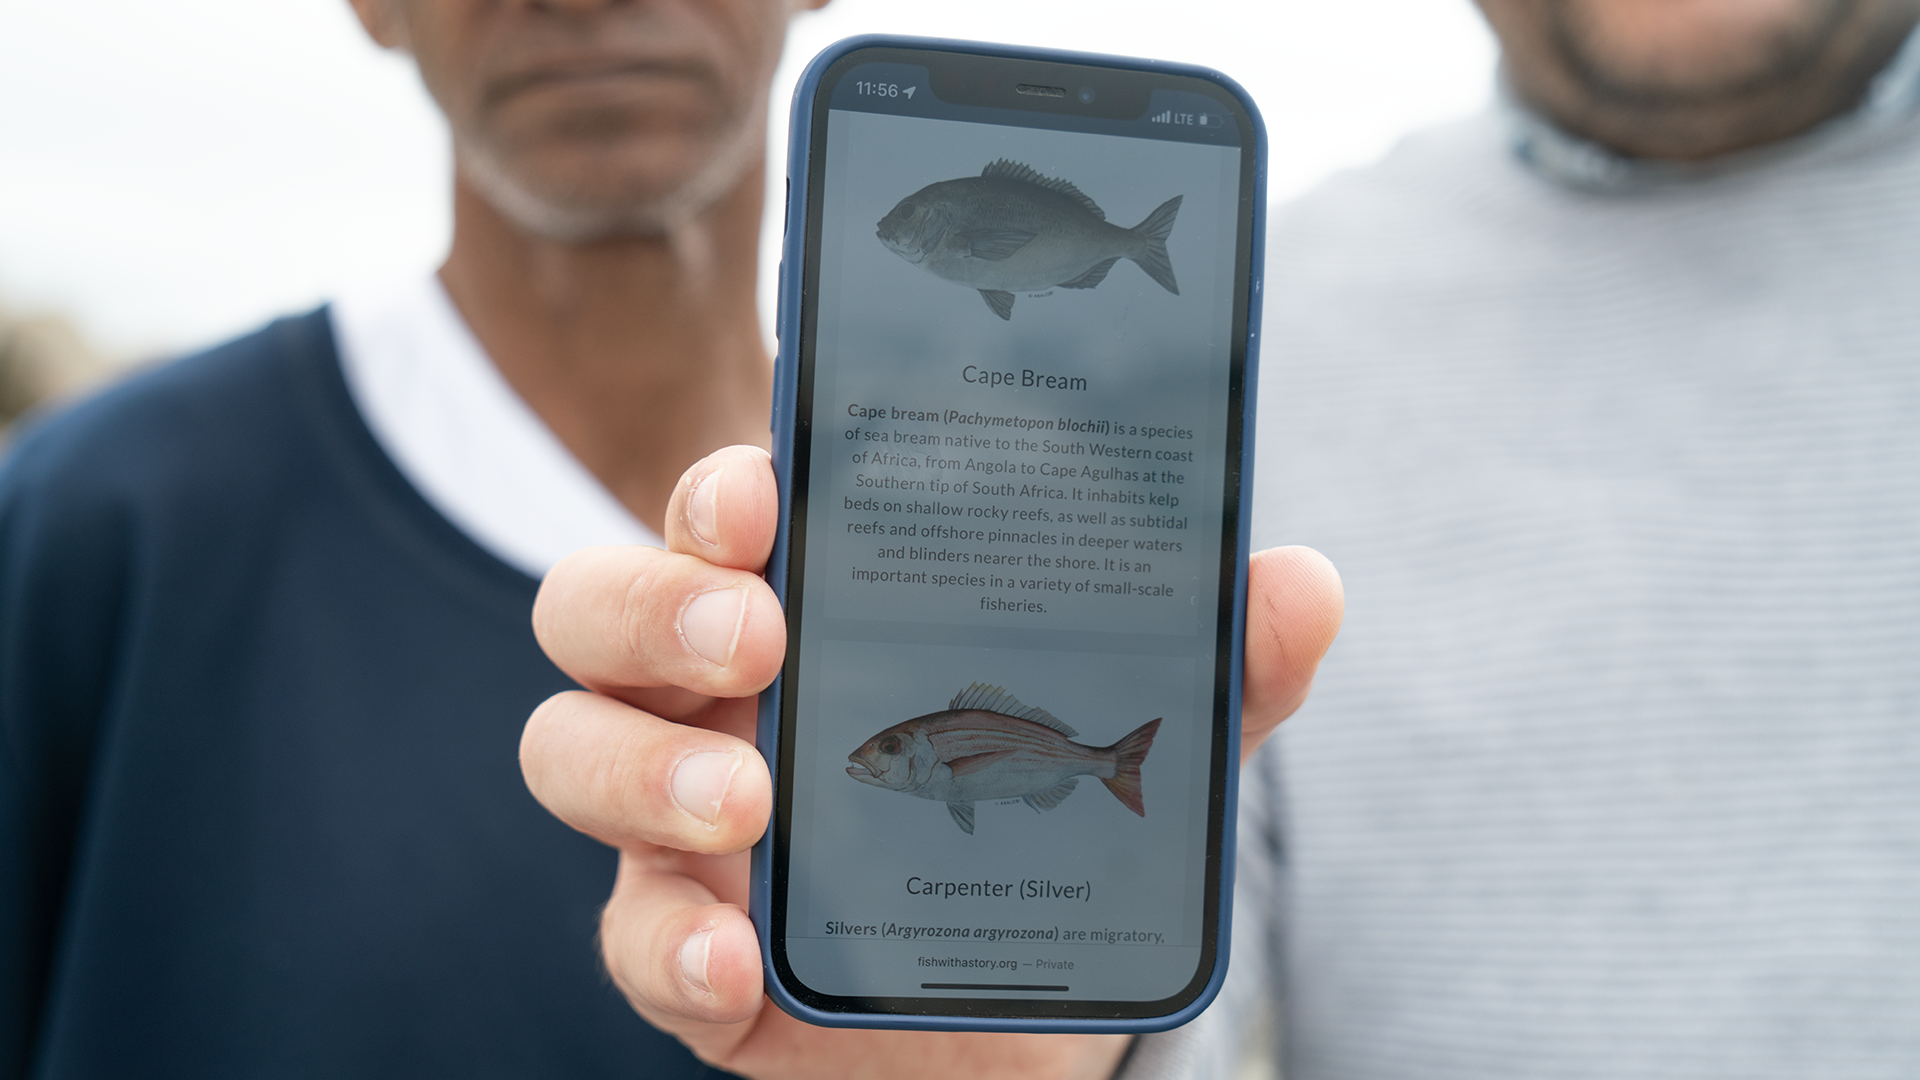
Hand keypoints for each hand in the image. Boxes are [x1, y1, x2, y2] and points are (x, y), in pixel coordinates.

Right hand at [520, 445, 1342, 1079]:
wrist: (1009, 1013)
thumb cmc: (1030, 825)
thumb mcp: (1127, 739)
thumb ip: (1210, 669)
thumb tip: (1303, 582)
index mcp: (805, 606)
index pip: (726, 515)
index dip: (724, 491)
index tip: (769, 493)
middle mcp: (716, 692)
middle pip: (596, 605)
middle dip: (651, 599)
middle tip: (757, 629)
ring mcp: (682, 819)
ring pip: (570, 751)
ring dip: (642, 766)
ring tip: (750, 798)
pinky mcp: (686, 945)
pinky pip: (628, 935)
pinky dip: (668, 944)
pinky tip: (736, 963)